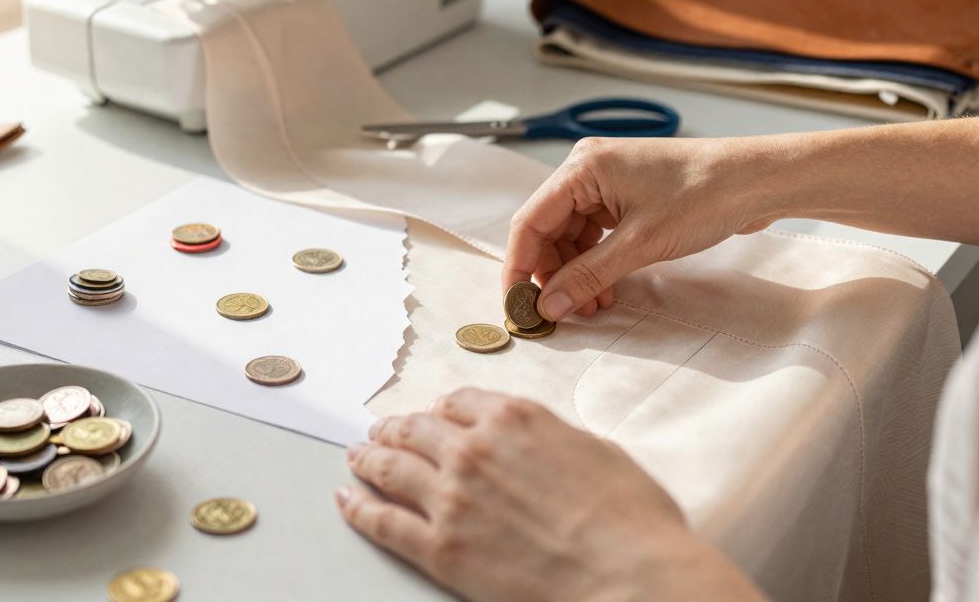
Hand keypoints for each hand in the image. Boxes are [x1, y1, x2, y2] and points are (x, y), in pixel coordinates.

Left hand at [337, 388, 762, 601]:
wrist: (630, 576)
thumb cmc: (631, 520)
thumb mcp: (597, 452)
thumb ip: (553, 439)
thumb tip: (540, 443)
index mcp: (515, 418)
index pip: (459, 403)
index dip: (440, 410)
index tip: (433, 415)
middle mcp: (473, 449)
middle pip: (416, 429)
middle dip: (395, 428)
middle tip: (381, 431)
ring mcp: (450, 498)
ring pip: (391, 467)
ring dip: (368, 459)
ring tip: (356, 456)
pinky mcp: (439, 548)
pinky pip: (383, 522)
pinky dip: (358, 508)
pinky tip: (347, 500)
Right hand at [503, 136, 774, 321]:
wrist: (758, 180)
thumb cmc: (705, 195)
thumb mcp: (640, 244)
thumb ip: (588, 276)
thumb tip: (550, 305)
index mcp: (582, 168)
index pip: (529, 222)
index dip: (519, 267)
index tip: (517, 305)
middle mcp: (587, 170)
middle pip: (547, 230)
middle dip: (551, 274)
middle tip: (561, 313)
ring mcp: (607, 182)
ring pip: (570, 236)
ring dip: (575, 273)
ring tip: (592, 306)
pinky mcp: (626, 196)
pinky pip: (594, 234)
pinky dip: (595, 263)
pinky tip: (605, 288)